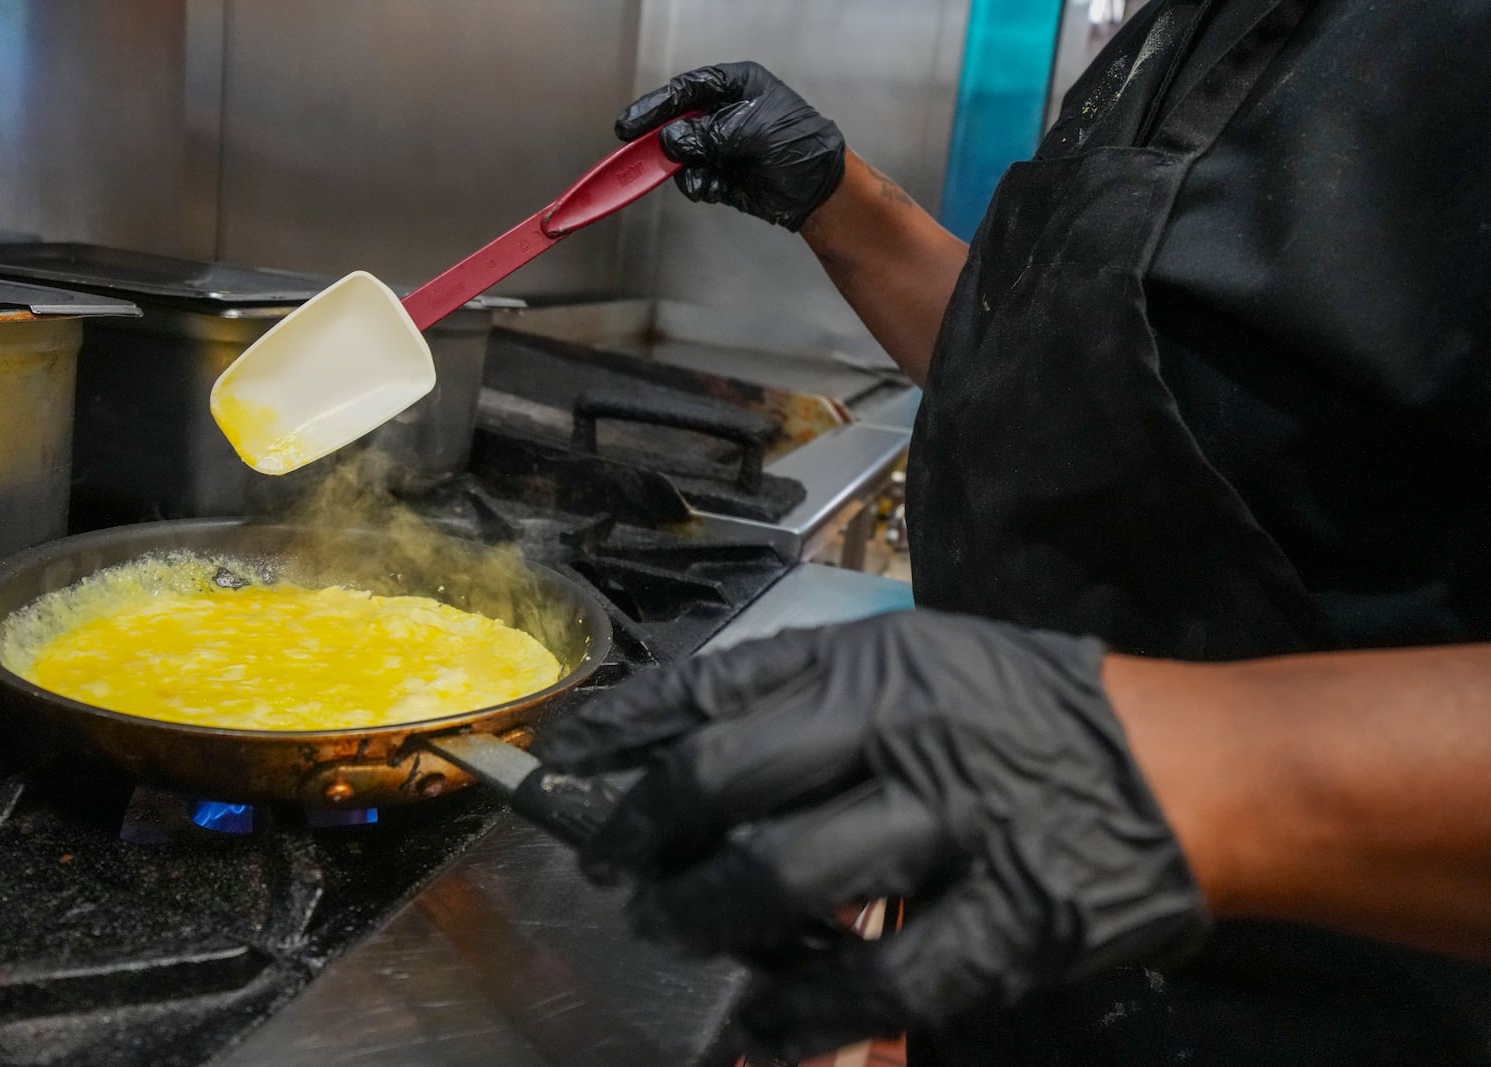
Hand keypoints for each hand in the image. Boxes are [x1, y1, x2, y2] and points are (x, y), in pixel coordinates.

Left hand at [535, 611, 1208, 1057]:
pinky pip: (876, 983)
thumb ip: (820, 694)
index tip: (567, 760)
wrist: (1190, 766)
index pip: (715, 686)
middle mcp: (900, 732)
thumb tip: (693, 743)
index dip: (626, 726)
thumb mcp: (926, 659)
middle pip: (723, 784)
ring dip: (704, 918)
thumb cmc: (1038, 707)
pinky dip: (804, 1012)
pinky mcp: (1003, 923)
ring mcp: (950, 828)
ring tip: (671, 930)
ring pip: (781, 881)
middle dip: (643, 834)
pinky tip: (764, 1022)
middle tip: (614, 869)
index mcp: (876, 661)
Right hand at [616, 61, 845, 230]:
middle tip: (639, 154)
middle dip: (663, 141)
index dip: (655, 106)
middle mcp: (725, 114)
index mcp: (736, 87)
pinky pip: (695, 179)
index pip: (686, 90)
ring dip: (685, 169)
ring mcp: (722, 146)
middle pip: (678, 123)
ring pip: (682, 155)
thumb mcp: (753, 130)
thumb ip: (708, 134)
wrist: (819, 189)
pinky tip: (716, 187)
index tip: (629, 124)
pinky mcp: (722, 174)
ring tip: (704, 176)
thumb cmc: (799, 144)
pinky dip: (700, 185)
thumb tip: (672, 141)